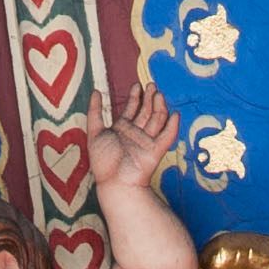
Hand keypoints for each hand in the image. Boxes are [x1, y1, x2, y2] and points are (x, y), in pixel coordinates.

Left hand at [88, 75, 179, 189]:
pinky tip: (175, 114)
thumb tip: (95, 91)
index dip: (135, 96)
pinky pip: (167, 137)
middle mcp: (136, 134)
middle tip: (152, 84)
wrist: (114, 183)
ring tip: (159, 94)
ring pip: (157, 120)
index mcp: (122, 129)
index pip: (132, 108)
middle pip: (146, 111)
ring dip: (159, 107)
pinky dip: (172, 126)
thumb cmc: (103, 162)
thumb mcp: (94, 132)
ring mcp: (146, 142)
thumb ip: (94, 112)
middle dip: (150, 98)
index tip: (137, 85)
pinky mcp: (155, 152)